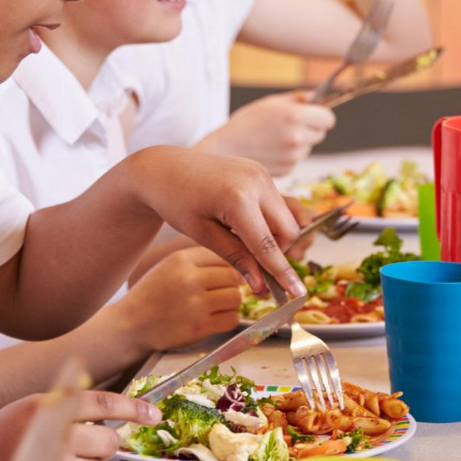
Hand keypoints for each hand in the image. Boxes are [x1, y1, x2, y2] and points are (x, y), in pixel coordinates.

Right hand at [0, 387, 159, 460]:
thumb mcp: (28, 410)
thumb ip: (63, 407)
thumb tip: (108, 411)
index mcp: (49, 406)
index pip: (105, 402)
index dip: (135, 408)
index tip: (154, 414)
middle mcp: (56, 433)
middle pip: (109, 441)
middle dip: (102, 446)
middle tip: (80, 449)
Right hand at [116, 247, 245, 349]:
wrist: (130, 325)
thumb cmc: (153, 294)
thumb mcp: (169, 266)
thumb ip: (198, 261)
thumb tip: (237, 261)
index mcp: (181, 260)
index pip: (223, 256)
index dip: (228, 267)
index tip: (224, 276)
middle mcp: (189, 279)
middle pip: (234, 277)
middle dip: (232, 285)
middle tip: (222, 292)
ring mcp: (195, 304)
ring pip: (236, 298)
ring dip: (231, 303)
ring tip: (218, 306)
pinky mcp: (200, 327)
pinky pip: (232, 319)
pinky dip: (228, 320)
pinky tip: (216, 319)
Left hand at [121, 146, 305, 295]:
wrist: (163, 167)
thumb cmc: (176, 201)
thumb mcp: (203, 235)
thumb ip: (236, 258)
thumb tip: (260, 286)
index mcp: (239, 198)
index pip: (268, 245)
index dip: (283, 273)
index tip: (297, 293)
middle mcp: (257, 181)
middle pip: (288, 230)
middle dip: (278, 252)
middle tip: (254, 264)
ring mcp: (261, 173)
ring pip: (285, 217)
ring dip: (272, 235)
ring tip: (240, 239)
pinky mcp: (260, 171)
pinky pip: (275, 203)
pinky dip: (266, 220)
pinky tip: (240, 223)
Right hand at [210, 92, 336, 177]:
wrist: (226, 149)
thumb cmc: (247, 122)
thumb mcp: (270, 102)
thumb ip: (297, 98)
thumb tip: (315, 97)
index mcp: (295, 116)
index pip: (328, 118)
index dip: (322, 115)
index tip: (315, 115)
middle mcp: (298, 137)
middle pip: (320, 133)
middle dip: (311, 128)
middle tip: (291, 124)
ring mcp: (294, 156)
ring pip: (308, 147)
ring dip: (299, 142)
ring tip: (275, 137)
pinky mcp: (288, 169)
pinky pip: (297, 159)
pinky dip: (289, 155)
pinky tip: (271, 149)